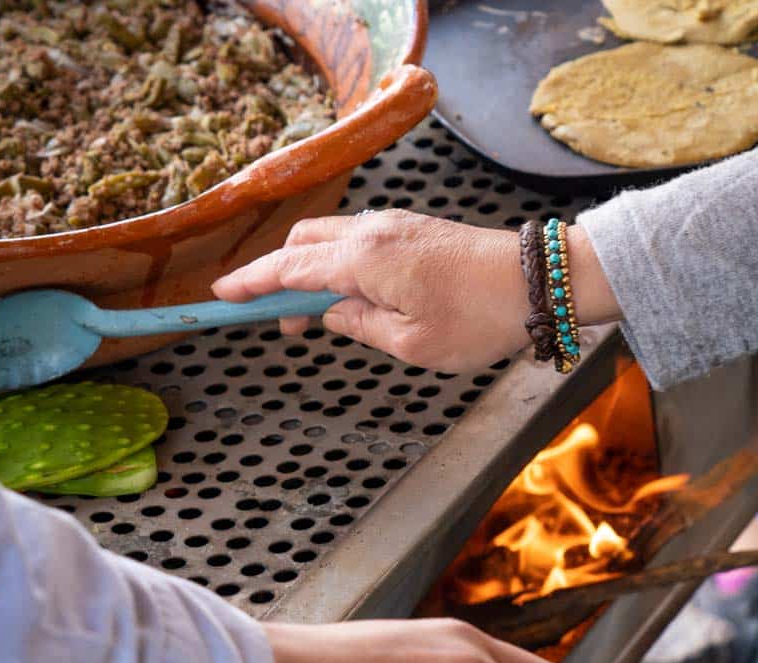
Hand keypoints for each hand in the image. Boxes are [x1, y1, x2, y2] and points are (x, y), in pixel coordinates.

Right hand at [213, 210, 529, 372]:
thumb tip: (331, 315)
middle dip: (277, 276)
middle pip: (302, 243)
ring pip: (329, 238)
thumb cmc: (480, 318)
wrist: (537, 281)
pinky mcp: (413, 228)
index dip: (251, 283)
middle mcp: (372, 231)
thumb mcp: (411, 343)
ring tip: (316, 316)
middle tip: (278, 321)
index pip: (289, 269)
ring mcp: (394, 224)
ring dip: (310, 270)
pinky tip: (352, 295)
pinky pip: (357, 239)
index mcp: (364, 259)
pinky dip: (338, 262)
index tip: (221, 296)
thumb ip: (360, 326)